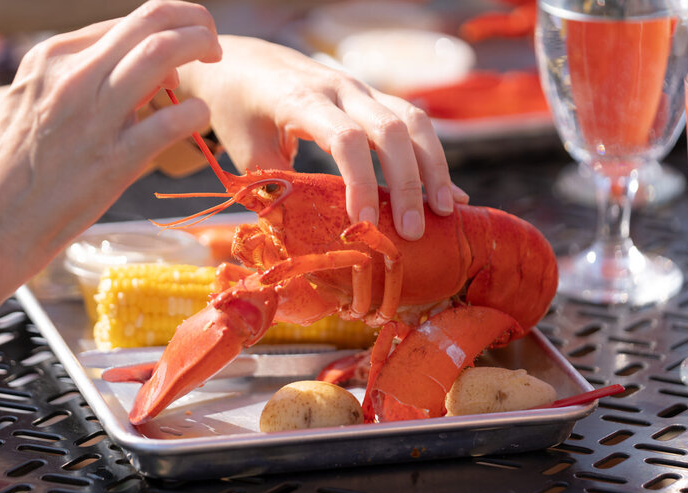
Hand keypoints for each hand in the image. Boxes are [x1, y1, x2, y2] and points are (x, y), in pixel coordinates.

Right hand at [0, 0, 222, 292]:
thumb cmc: (11, 173)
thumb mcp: (33, 104)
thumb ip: (77, 83)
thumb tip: (134, 74)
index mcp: (51, 59)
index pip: (125, 23)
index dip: (164, 27)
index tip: (181, 44)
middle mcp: (71, 77)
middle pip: (150, 21)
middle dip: (193, 20)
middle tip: (211, 39)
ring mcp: (92, 117)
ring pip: (163, 54)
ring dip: (201, 46)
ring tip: (215, 59)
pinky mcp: (111, 161)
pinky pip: (171, 121)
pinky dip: (196, 112)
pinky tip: (199, 119)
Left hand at [177, 35, 468, 240]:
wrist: (243, 62)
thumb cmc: (239, 109)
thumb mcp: (244, 149)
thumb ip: (276, 186)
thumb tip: (304, 235)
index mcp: (301, 99)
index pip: (346, 138)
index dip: (361, 182)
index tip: (366, 222)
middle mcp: (340, 88)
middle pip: (392, 128)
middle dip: (409, 181)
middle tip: (413, 230)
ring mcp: (361, 89)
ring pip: (413, 121)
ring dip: (433, 167)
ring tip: (444, 211)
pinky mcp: (374, 98)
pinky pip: (413, 122)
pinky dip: (431, 158)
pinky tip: (447, 192)